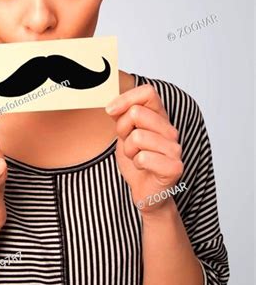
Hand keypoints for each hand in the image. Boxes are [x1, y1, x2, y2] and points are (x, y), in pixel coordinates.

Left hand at [105, 84, 182, 213]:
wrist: (147, 192)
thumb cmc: (138, 161)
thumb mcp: (125, 134)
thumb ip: (122, 116)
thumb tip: (112, 104)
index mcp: (160, 118)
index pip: (148, 92)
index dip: (126, 98)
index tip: (110, 110)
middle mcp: (170, 130)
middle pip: (137, 113)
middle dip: (122, 129)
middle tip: (127, 143)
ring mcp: (174, 148)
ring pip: (137, 137)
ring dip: (129, 150)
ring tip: (136, 157)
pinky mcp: (174, 167)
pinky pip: (144, 157)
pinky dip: (136, 163)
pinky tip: (143, 167)